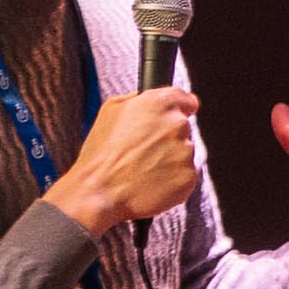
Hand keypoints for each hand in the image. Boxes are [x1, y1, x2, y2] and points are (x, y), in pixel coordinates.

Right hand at [40, 85, 203, 236]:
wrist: (99, 192)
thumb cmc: (100, 154)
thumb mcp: (109, 111)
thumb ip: (137, 100)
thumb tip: (149, 97)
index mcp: (160, 104)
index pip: (185, 100)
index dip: (178, 109)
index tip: (171, 117)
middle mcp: (177, 125)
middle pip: (182, 128)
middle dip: (167, 137)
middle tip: (143, 150)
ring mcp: (186, 152)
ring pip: (183, 152)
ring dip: (169, 158)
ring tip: (142, 167)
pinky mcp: (189, 176)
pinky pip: (184, 174)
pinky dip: (172, 178)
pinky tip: (150, 181)